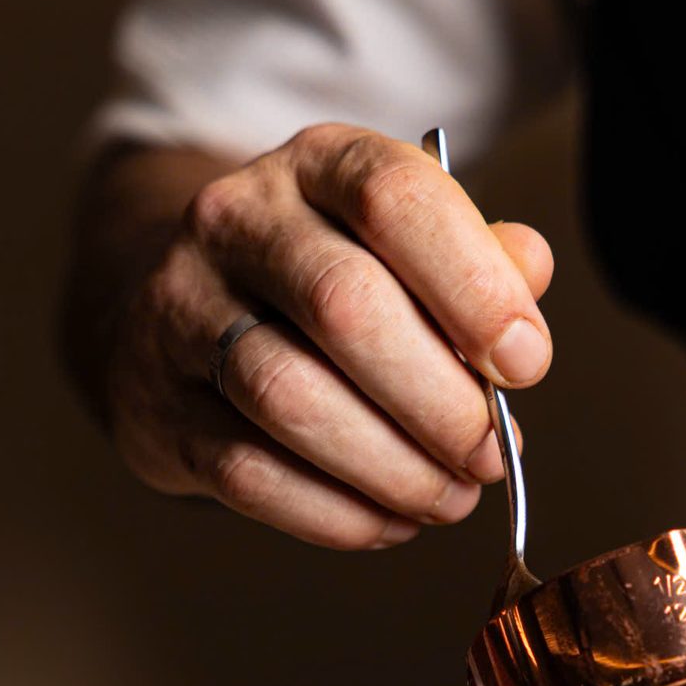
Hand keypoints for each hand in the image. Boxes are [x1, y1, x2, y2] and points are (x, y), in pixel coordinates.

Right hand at [99, 127, 552, 548]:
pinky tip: (388, 522)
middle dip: (438, 400)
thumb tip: (527, 293)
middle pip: (344, 307)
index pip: (395, 199)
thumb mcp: (400, 245)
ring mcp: (183, 311)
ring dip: (390, 467)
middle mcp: (236, 222)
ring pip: (290, 397)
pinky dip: (334, 513)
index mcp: (316, 163)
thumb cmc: (324, 282)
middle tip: (490, 454)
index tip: (525, 363)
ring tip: (450, 499)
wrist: (176, 312)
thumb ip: (476, 260)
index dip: (473, 288)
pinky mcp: (158, 407)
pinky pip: (248, 474)